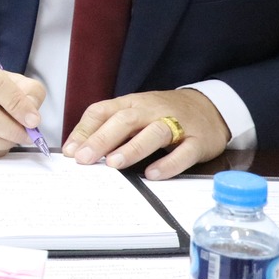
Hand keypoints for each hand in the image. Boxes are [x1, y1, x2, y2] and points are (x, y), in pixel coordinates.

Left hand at [63, 88, 229, 179]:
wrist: (209, 107)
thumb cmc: (164, 113)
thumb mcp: (134, 113)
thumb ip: (109, 128)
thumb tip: (77, 149)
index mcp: (132, 104)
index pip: (103, 111)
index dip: (84, 130)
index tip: (70, 151)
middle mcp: (152, 110)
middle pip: (125, 121)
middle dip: (102, 139)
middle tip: (83, 159)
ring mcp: (177, 124)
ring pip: (154, 132)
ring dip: (132, 148)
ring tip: (114, 164)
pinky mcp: (197, 141)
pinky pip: (184, 152)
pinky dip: (168, 163)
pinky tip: (152, 174)